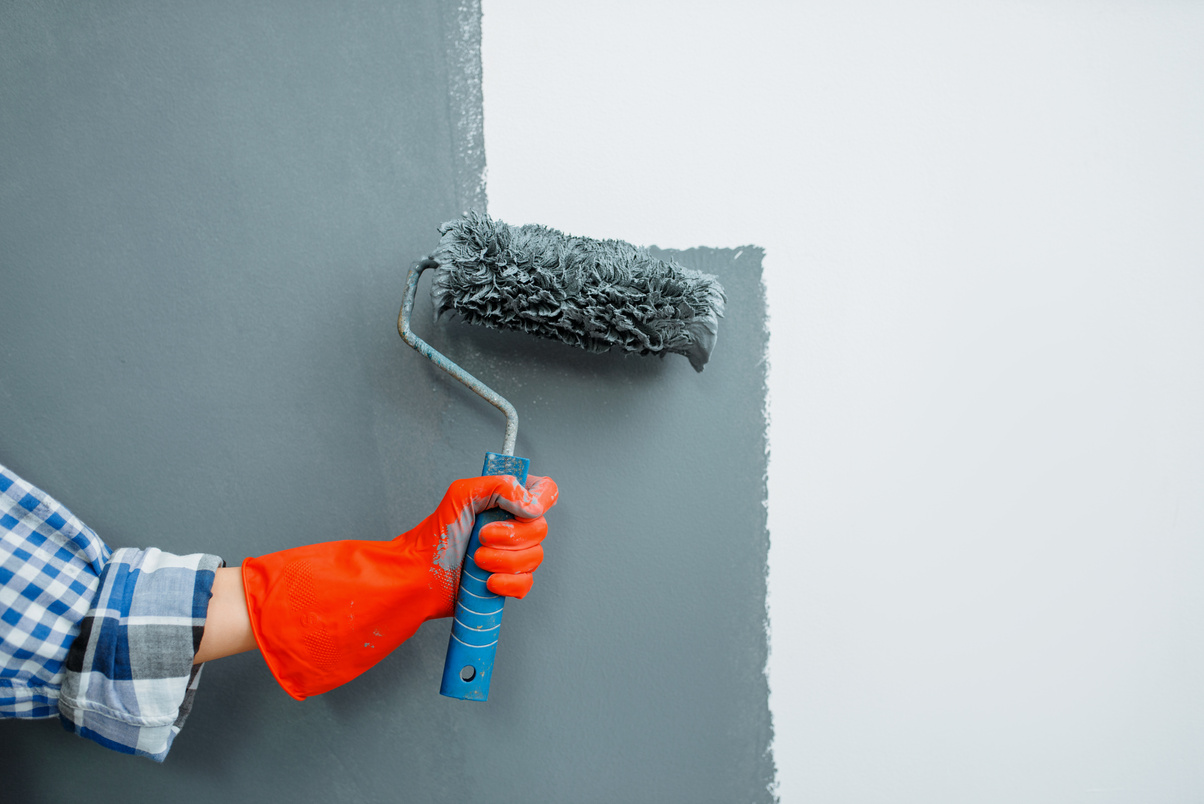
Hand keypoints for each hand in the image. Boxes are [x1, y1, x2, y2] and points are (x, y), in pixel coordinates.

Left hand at [240, 474, 558, 699]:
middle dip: (513, 538)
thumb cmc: (412, 546)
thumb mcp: (454, 499)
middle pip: (541, 534)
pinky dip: (505, 587)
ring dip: (507, 564)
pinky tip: (483, 585)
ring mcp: (494, 569)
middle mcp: (497, 539)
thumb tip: (530, 486)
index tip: (522, 504)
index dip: (538, 502)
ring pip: (533, 563)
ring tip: (475, 564)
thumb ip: (493, 484)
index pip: (540, 498)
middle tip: (480, 543)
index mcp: (493, 511)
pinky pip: (519, 593)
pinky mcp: (486, 598)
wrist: (384, 587)